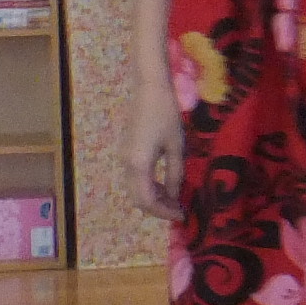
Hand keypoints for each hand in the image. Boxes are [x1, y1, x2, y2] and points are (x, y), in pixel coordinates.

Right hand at [128, 77, 186, 221]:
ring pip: (135, 190)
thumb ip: (175, 173)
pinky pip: (135, 179)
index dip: (163, 212)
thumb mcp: (176, 146)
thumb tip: (176, 196)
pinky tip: (166, 186)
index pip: (147, 200)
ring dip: (154, 199)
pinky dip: (149, 187)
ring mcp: (123, 158)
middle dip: (158, 208)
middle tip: (179, 210)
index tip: (181, 216)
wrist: (149, 89)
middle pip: (137, 199)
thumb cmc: (166, 114)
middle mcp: (126, 164)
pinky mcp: (126, 153)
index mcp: (138, 164)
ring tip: (176, 200)